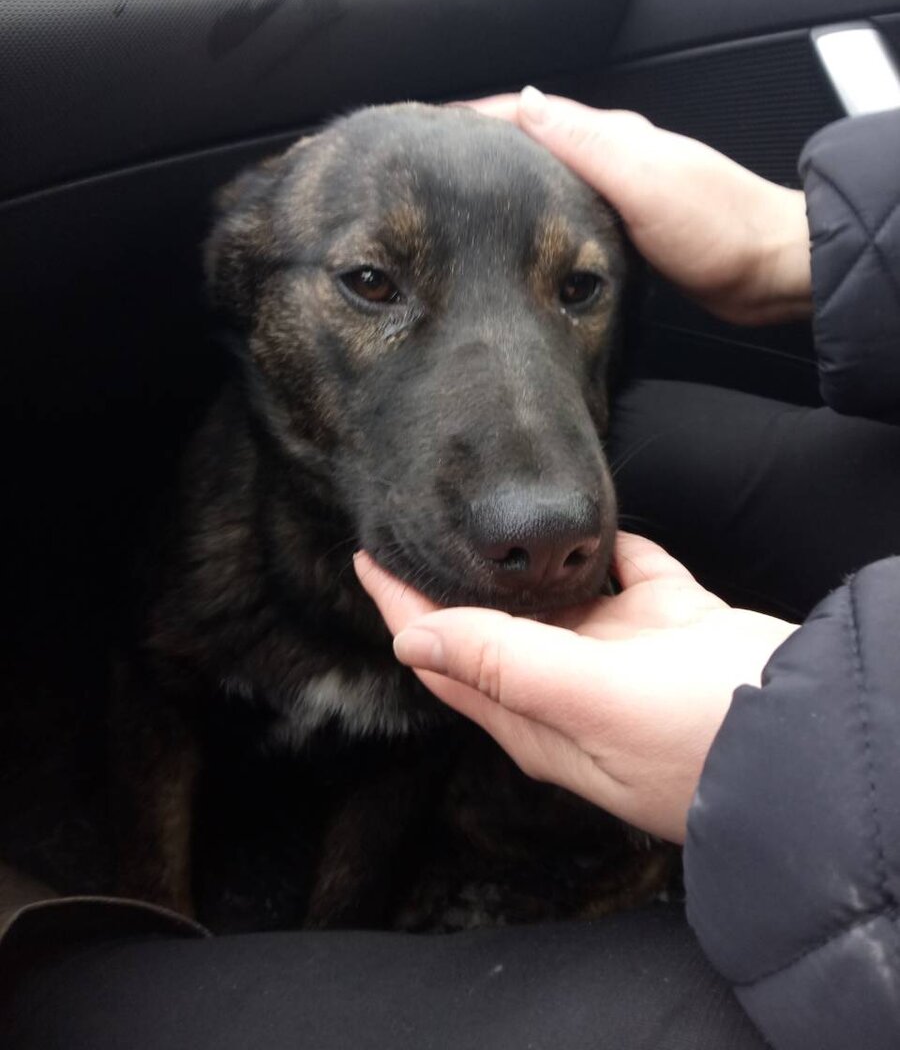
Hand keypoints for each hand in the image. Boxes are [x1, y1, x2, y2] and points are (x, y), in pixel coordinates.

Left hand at [355, 533, 796, 843]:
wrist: (809, 742)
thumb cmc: (696, 739)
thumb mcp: (588, 702)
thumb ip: (502, 664)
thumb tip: (412, 637)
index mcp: (536, 715)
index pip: (447, 656)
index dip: (405, 607)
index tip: (370, 556)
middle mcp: (571, 686)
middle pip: (491, 625)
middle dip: (452, 581)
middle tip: (418, 523)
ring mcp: (626, 655)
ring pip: (559, 600)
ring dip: (524, 566)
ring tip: (490, 518)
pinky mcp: (675, 624)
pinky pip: (632, 573)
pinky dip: (612, 550)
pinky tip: (596, 525)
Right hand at [465, 89, 811, 325]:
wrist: (771, 271)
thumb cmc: (717, 227)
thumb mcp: (643, 180)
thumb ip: (584, 143)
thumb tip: (526, 101)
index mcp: (611, 136)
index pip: (530, 112)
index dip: (478, 116)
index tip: (428, 127)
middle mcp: (612, 157)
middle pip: (533, 140)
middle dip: (482, 145)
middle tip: (431, 165)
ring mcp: (620, 192)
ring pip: (547, 176)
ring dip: (506, 179)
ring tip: (460, 196)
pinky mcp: (626, 229)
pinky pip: (566, 210)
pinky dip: (535, 210)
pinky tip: (517, 231)